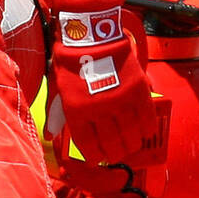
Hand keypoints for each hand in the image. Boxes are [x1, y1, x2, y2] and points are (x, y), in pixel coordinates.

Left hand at [50, 38, 154, 165]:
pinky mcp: (138, 91)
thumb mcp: (58, 89)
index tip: (98, 159)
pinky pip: (147, 118)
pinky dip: (148, 128)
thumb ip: (55, 115)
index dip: (95, 156)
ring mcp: (120, 101)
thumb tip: (50, 137)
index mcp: (77, 112)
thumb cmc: (70, 64)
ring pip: (131, 135)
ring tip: (131, 145)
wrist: (92, 38)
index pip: (88, 145)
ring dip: (132, 144)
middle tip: (117, 155)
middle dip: (115, 154)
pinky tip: (146, 132)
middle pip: (112, 144)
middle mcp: (99, 110)